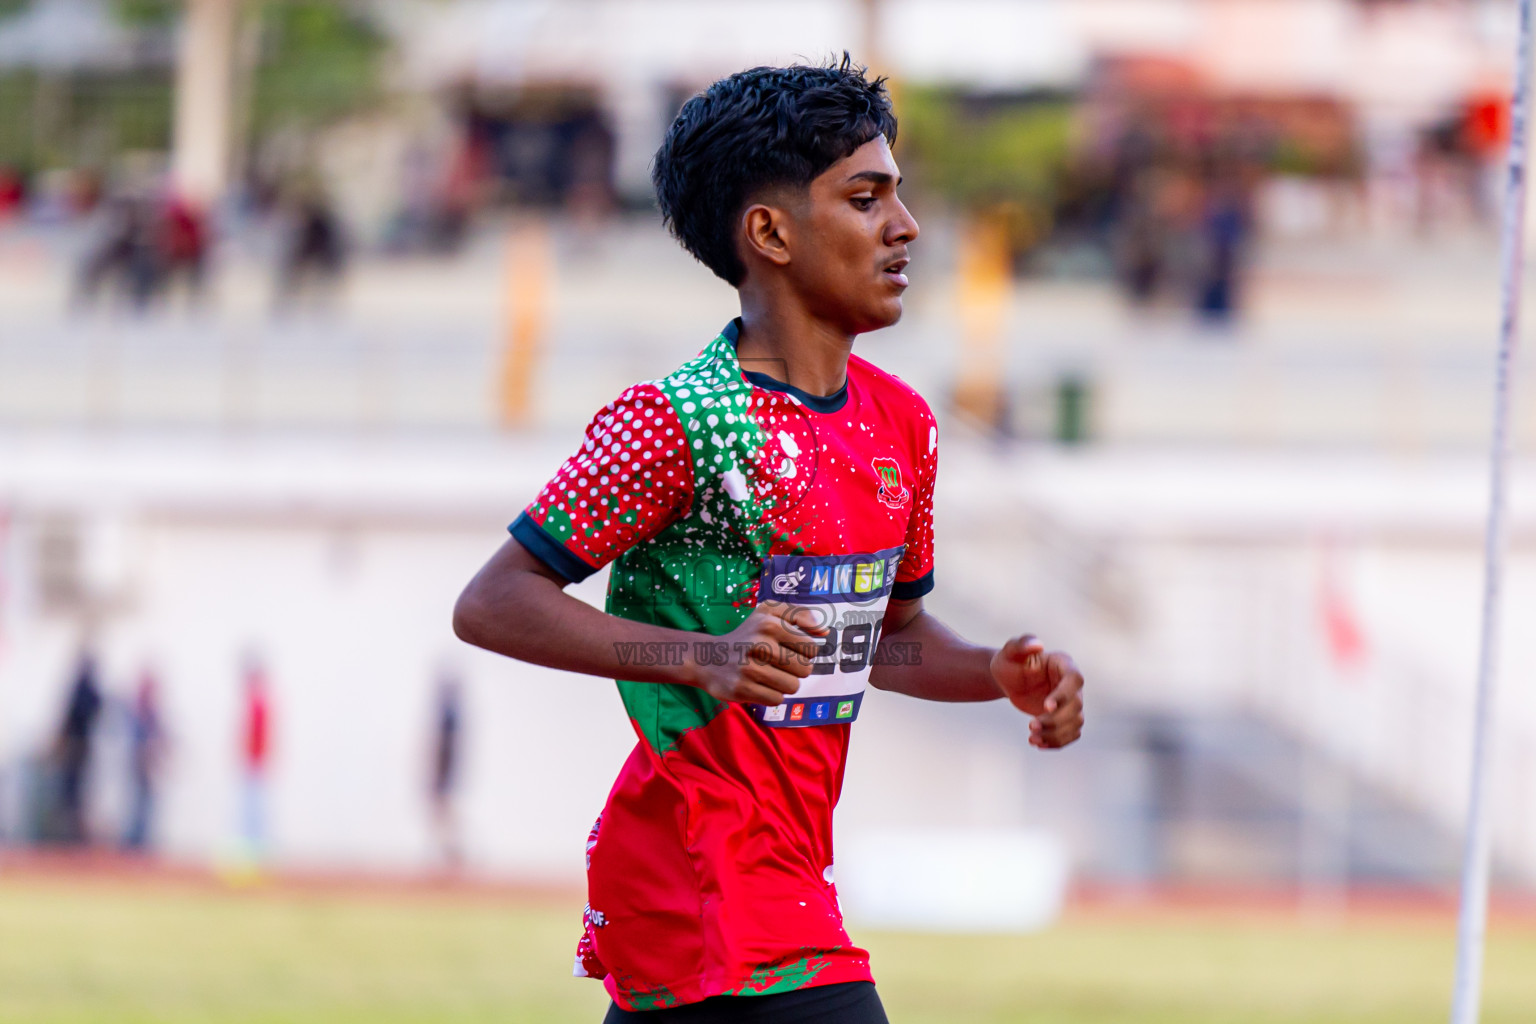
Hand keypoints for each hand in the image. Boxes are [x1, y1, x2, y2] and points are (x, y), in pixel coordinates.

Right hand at [690, 601, 828, 705]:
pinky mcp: (741, 689)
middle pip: (805, 670)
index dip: (804, 652)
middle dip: (796, 670)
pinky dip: (771, 695)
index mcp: (769, 624)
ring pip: (792, 687)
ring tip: (769, 674)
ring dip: (785, 683)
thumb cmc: (747, 634)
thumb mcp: (768, 613)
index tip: (789, 650)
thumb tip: (823, 632)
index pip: (811, 648)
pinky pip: (776, 700)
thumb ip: (799, 615)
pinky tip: (759, 684)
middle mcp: (759, 644)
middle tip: (779, 664)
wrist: (708, 658)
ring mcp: (749, 668)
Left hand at [989, 635, 1084, 748]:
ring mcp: (1070, 702)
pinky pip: (1070, 733)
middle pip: (1077, 706)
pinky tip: (1037, 743)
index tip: (1045, 707)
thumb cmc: (1010, 662)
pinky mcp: (1064, 717)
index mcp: (1063, 665)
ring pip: (1076, 723)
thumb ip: (1022, 644)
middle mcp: (1072, 684)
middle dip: (1055, 720)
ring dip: (1056, 734)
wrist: (1008, 679)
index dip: (1064, 695)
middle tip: (1031, 726)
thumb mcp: (1010, 652)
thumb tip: (1037, 644)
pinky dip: (1057, 742)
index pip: (1074, 680)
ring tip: (1032, 737)